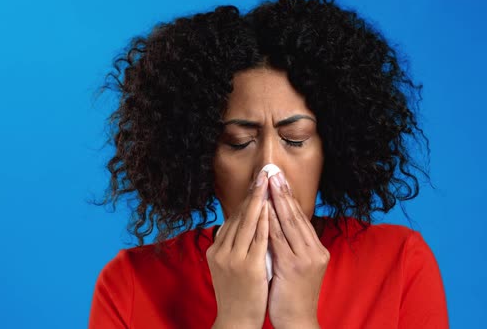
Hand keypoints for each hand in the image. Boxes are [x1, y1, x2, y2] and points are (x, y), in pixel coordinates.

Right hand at [206, 169, 269, 327]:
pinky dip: (264, 222)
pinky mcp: (247, 268)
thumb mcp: (228, 267)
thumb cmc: (236, 295)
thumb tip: (238, 226)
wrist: (235, 321)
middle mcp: (221, 251)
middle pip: (239, 216)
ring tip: (267, 182)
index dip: (246, 199)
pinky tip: (270, 209)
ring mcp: (233, 259)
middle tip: (263, 173)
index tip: (256, 183)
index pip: (233, 218)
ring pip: (248, 223)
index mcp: (216, 250)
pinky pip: (257, 240)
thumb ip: (232, 247)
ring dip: (259, 201)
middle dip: (253, 193)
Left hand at [267, 172, 329, 328]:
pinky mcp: (293, 267)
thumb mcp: (297, 267)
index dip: (289, 197)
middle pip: (296, 215)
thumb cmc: (293, 296)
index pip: (301, 218)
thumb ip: (292, 247)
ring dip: (276, 200)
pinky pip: (278, 239)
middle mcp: (314, 251)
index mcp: (316, 250)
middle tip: (273, 171)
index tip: (279, 179)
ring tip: (268, 182)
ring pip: (288, 223)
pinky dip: (270, 222)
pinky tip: (262, 209)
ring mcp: (305, 258)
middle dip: (283, 192)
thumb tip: (277, 225)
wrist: (299, 322)